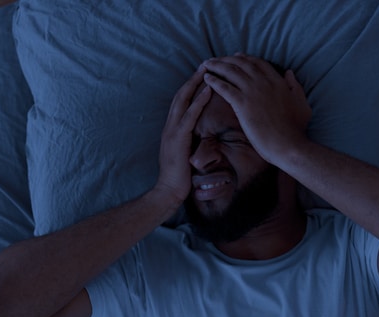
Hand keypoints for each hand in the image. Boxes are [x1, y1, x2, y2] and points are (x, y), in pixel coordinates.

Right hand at [155, 69, 211, 203]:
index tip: (203, 74)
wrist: (168, 191)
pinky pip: (190, 115)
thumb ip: (189, 141)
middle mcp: (170, 125)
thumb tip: (200, 135)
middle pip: (181, 95)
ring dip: (196, 83)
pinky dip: (199, 101)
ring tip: (208, 70)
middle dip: (194, 78)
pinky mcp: (178, 138)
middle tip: (206, 64)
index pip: (181, 101)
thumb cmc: (179, 176)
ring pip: (184, 100)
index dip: (191, 86)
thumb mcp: (185, 154)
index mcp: (172, 128)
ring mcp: (172, 130)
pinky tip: (209, 90)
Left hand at [201, 53, 311, 164]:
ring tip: (205, 65)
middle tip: (215, 60)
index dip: (245, 58)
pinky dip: (214, 81)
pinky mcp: (242, 104)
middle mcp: (263, 82)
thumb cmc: (296, 129)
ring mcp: (252, 91)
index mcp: (278, 81)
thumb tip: (289, 73)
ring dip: (216, 66)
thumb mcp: (302, 103)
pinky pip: (224, 87)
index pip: (258, 63)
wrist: (287, 144)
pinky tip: (206, 78)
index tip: (235, 57)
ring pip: (230, 71)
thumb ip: (295, 86)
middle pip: (241, 63)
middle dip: (226, 59)